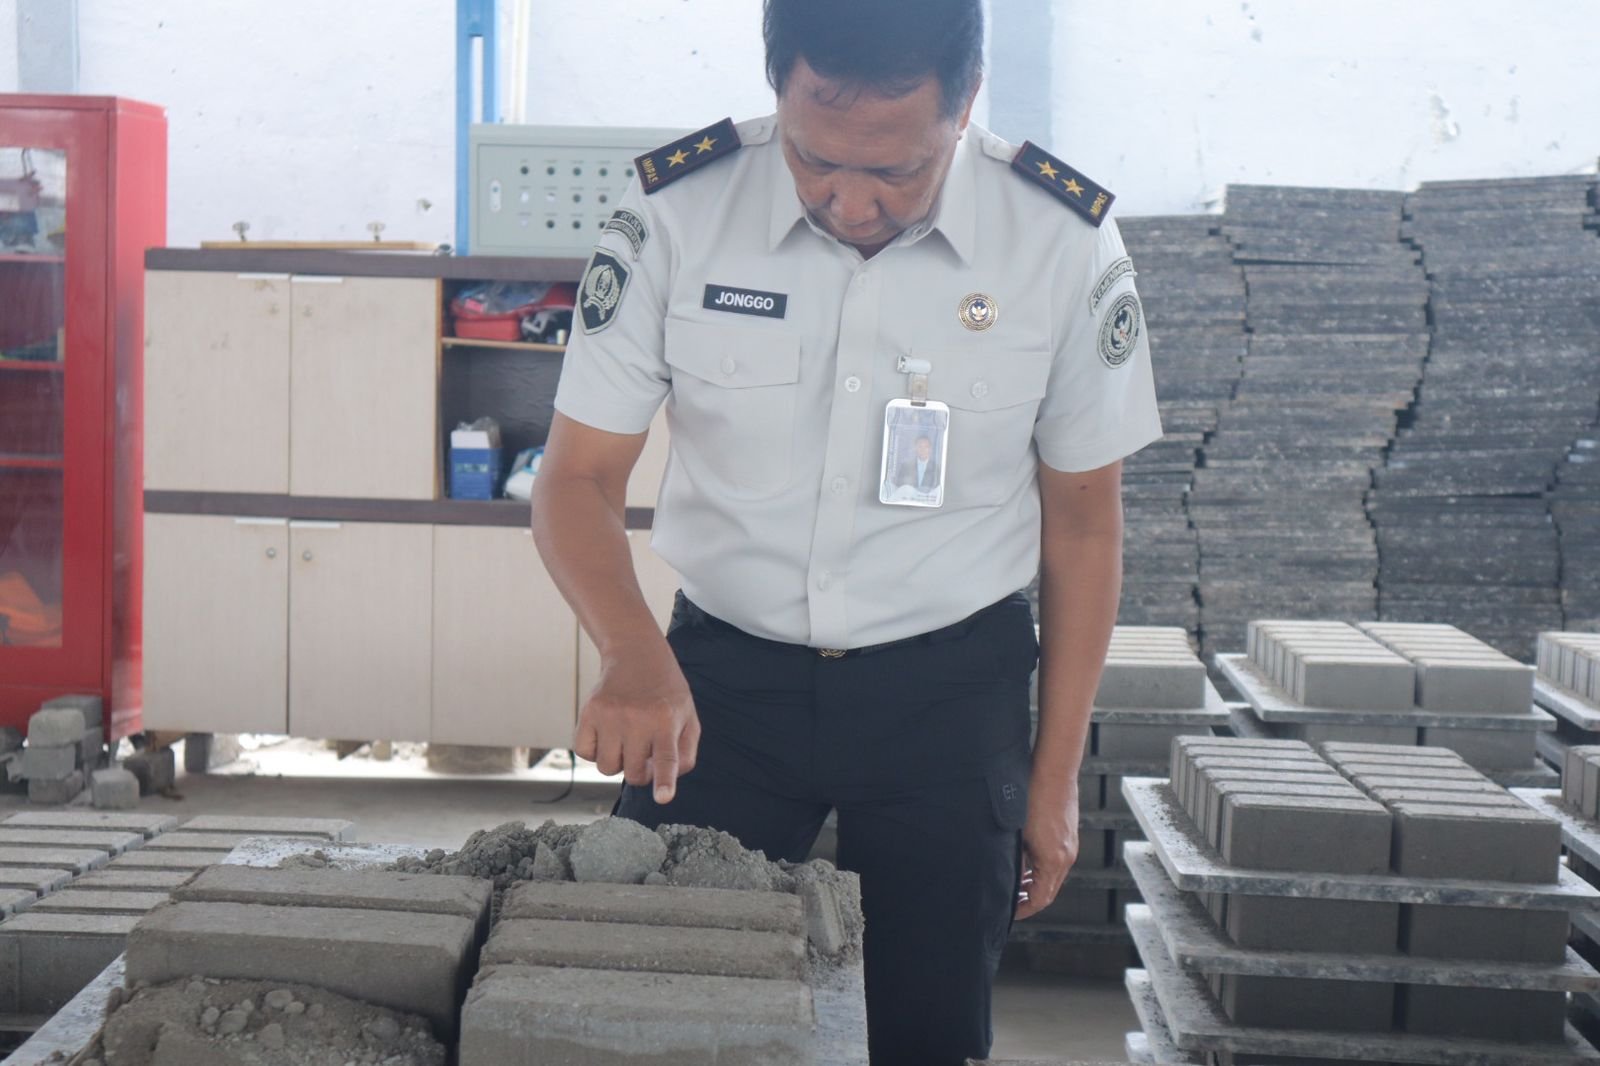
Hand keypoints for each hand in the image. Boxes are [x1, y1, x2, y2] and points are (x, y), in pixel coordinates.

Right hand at [574, 641, 700, 803]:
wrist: (636, 656)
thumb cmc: (666, 694)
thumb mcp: (688, 717)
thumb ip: (686, 753)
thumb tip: (666, 782)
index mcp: (667, 720)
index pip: (667, 757)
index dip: (664, 781)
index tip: (663, 798)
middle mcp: (638, 718)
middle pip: (633, 774)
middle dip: (639, 771)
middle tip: (643, 751)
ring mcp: (610, 715)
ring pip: (606, 768)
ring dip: (616, 762)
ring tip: (625, 740)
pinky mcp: (589, 712)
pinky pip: (585, 753)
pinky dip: (594, 750)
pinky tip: (607, 733)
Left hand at [1014, 781, 1079, 919]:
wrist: (1053, 770)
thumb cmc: (1032, 797)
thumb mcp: (1016, 834)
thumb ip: (1014, 861)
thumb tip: (1008, 880)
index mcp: (1053, 861)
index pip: (1041, 899)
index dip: (1024, 909)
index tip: (1009, 912)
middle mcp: (1066, 857)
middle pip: (1049, 891)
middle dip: (1029, 899)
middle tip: (1010, 902)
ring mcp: (1070, 846)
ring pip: (1053, 876)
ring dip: (1035, 884)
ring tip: (1016, 885)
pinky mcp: (1069, 835)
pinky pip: (1057, 862)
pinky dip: (1042, 869)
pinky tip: (1026, 863)